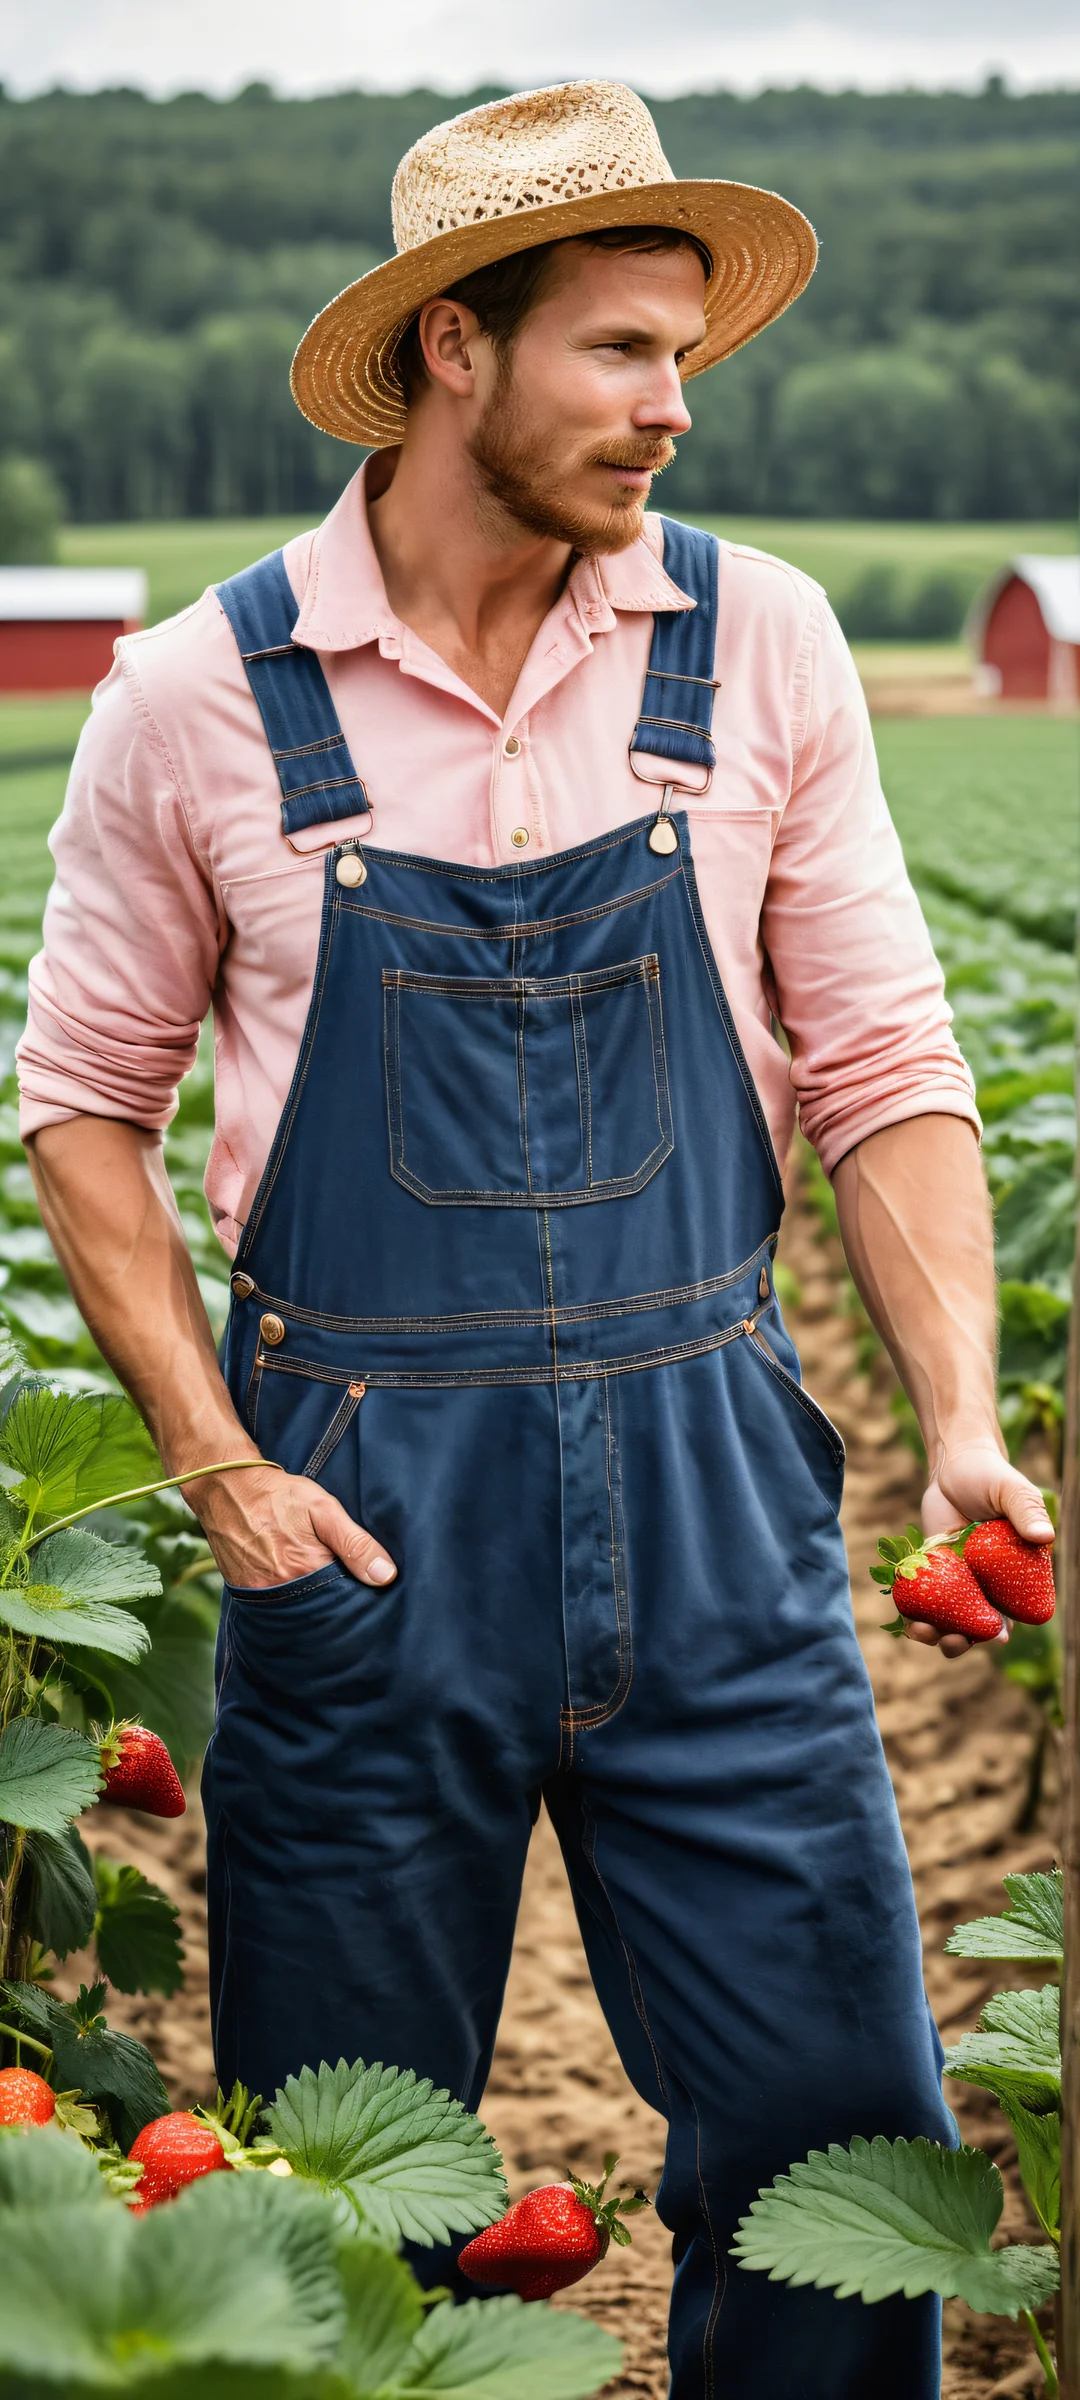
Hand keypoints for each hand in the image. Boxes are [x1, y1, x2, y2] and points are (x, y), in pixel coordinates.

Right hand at [182, 1461, 396, 1592]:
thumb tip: (386, 1576)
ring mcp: (260, 1594)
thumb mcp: (324, 1509)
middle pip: (321, 1609)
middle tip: (339, 1579)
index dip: (357, 1593)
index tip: (365, 1585)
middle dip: (335, 1600)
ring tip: (317, 1580)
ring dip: (312, 1602)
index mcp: (307, 1570)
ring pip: (299, 1610)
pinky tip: (295, 1583)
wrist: (228, 1488)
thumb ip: (355, 1543)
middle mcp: (282, 1590)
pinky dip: (289, 1600)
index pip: (345, 1599)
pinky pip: (275, 1606)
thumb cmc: (279, 1495)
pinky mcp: (245, 1592)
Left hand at [905, 1435, 1053, 1659]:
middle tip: (952, 1641)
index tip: (994, 1637)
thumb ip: (1027, 1512)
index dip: (1003, 1628)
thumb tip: (1045, 1536)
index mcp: (1013, 1572)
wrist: (953, 1464)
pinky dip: (913, 1610)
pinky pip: (922, 1598)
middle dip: (964, 1640)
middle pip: (976, 1623)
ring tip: (921, 1630)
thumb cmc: (990, 1475)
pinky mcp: (930, 1571)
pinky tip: (905, 1613)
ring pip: (947, 1617)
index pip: (1012, 1610)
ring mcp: (956, 1579)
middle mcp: (986, 1582)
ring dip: (935, 1632)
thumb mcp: (1012, 1490)